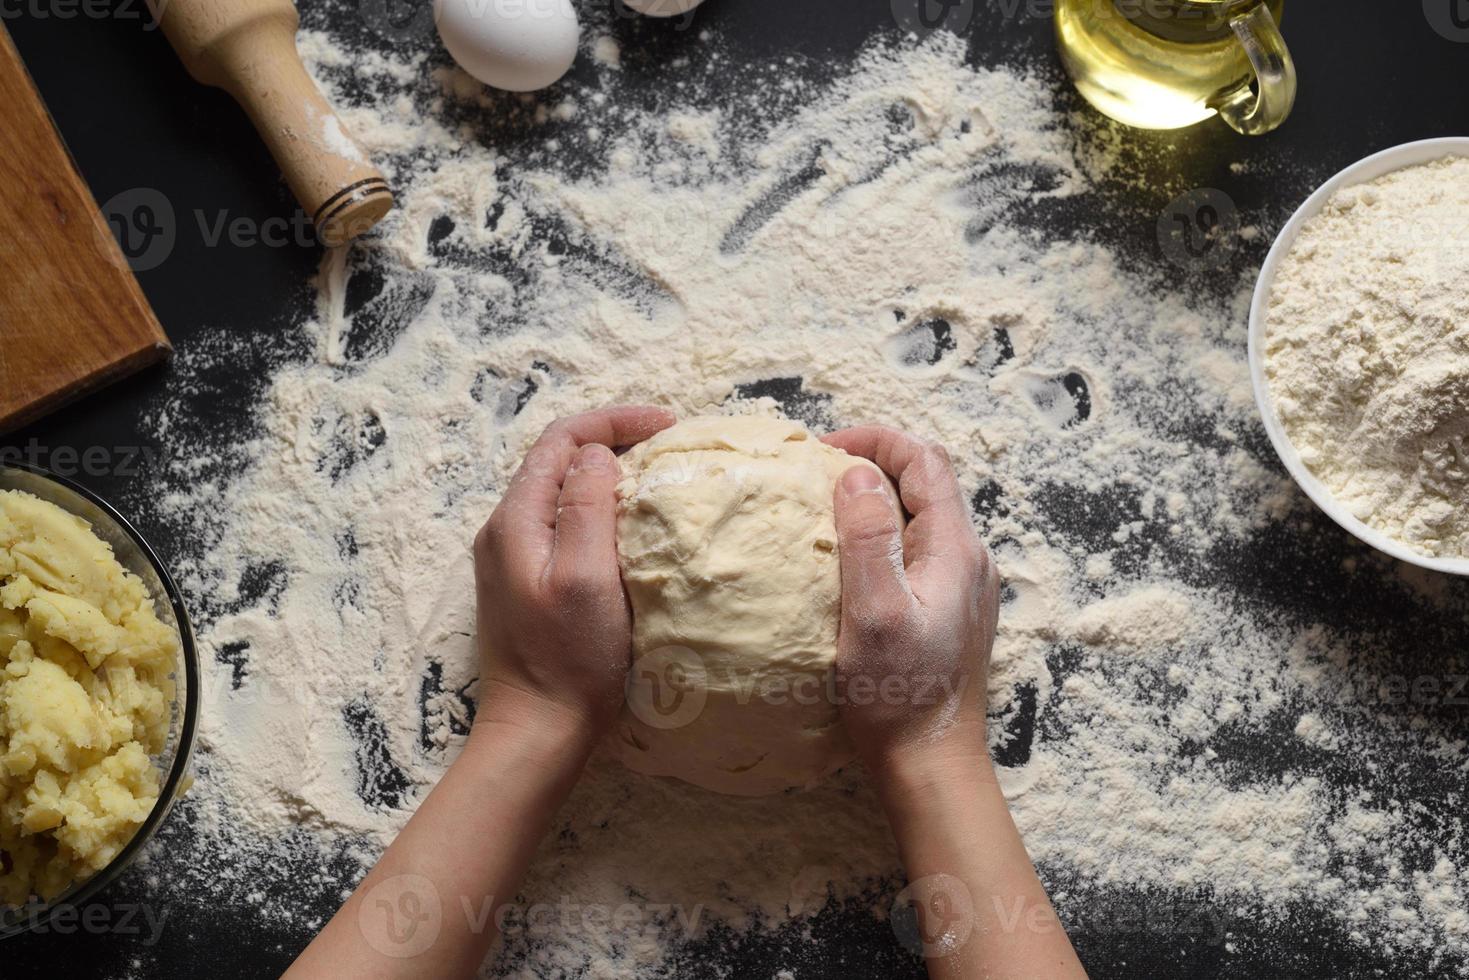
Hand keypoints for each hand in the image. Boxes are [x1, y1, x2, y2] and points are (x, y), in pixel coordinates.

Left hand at [473, 405, 674, 741]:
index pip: (561, 440)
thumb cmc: (568, 660)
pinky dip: (599, 508)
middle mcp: (505, 531)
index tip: (668, 426)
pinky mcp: (527, 584)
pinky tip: (631, 525)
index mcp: (515, 521)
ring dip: (607, 473)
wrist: (536, 733)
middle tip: (669, 445)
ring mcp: (512, 559)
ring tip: (657, 475)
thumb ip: (587, 507)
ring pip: (561, 491)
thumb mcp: (587, 577)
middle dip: (612, 439)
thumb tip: (597, 454)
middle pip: (557, 460)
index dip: (614, 421)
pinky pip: (562, 524)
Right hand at [822, 426, 999, 772]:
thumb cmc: (899, 696)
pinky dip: (879, 534)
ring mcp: (959, 585)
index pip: (924, 459)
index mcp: (955, 549)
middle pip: (925, 481)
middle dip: (871, 462)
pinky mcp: (946, 609)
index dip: (876, 439)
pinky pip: (915, 548)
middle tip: (814, 473)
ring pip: (919, 514)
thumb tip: (856, 474)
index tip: (821, 448)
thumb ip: (869, 540)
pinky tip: (843, 558)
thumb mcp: (874, 614)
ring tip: (821, 508)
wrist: (931, 764)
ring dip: (874, 498)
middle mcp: (967, 559)